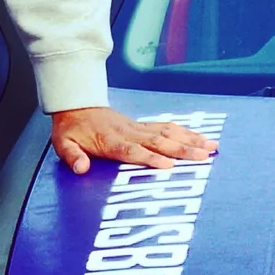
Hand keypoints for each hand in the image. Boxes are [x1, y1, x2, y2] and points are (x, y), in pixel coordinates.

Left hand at [49, 106, 218, 176]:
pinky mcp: (144, 125)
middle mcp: (129, 133)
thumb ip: (72, 156)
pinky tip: (201, 138)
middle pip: (159, 142)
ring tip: (211, 147)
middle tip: (203, 156)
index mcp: (110, 140)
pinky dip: (186, 132)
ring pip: (168, 133)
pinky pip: (168, 127)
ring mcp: (139, 128)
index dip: (150, 158)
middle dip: (183, 150)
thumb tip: (80, 169)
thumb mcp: (63, 144)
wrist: (77, 104)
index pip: (132, 151)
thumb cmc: (72, 129)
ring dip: (191, 140)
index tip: (168, 165)